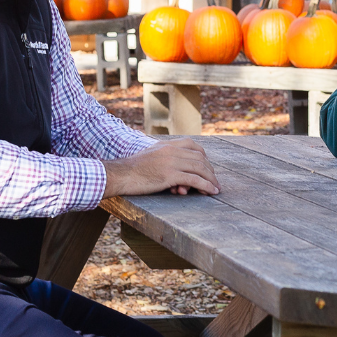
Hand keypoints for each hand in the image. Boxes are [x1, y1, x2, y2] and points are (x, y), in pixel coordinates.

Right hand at [102, 139, 220, 198]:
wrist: (120, 174)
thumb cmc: (132, 170)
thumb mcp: (150, 157)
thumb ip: (163, 159)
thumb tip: (175, 174)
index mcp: (167, 145)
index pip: (193, 146)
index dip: (203, 157)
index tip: (206, 167)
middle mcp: (172, 150)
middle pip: (199, 158)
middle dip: (209, 171)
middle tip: (214, 182)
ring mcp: (172, 162)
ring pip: (200, 168)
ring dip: (211, 180)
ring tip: (216, 189)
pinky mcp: (170, 175)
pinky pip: (194, 180)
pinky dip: (206, 186)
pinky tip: (211, 192)